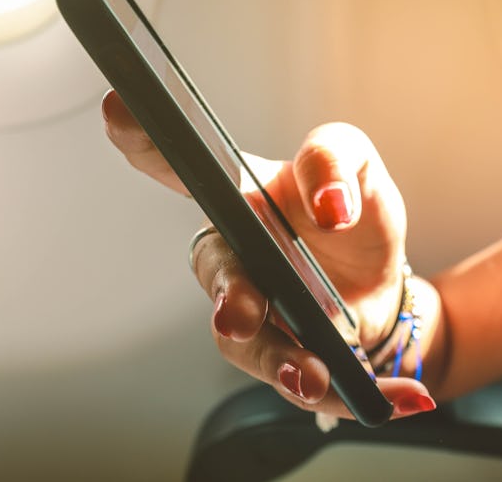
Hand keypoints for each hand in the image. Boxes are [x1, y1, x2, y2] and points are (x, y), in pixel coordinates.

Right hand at [102, 90, 435, 418]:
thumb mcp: (358, 167)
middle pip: (216, 272)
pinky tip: (383, 393)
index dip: (146, 141)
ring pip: (246, 342)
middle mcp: (235, 255)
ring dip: (278, 360)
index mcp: (240, 197)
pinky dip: (335, 390)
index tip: (118, 108)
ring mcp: (255, 310)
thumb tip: (331, 202)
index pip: (183, 166)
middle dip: (228, 294)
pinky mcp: (283, 355)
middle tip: (241, 313)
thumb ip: (335, 160)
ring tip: (312, 374)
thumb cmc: (353, 215)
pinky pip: (299, 380)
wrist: (380, 280)